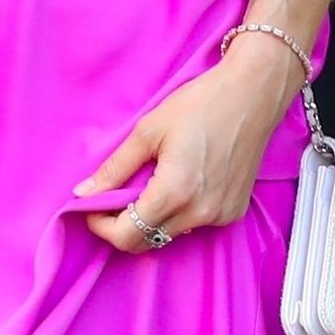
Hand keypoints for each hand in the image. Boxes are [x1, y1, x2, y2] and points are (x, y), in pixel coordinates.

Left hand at [73, 38, 304, 254]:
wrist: (252, 94)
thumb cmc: (200, 104)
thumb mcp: (149, 129)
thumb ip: (115, 167)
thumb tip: (82, 192)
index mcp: (174, 193)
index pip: (126, 236)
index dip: (101, 225)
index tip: (92, 206)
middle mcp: (199, 213)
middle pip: (147, 240)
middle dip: (123, 224)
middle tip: (114, 195)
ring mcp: (220, 216)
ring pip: (171, 233)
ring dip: (152, 218)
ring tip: (150, 182)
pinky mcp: (234, 212)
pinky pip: (196, 224)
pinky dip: (180, 212)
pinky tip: (181, 182)